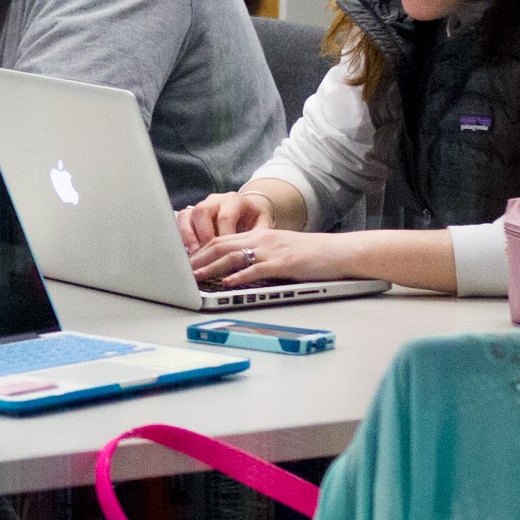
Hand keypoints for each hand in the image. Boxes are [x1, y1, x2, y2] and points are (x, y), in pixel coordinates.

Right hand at [177, 191, 273, 250]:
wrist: (248, 209)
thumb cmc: (254, 219)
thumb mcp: (263, 224)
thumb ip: (259, 235)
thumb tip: (254, 253)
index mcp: (234, 200)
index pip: (225, 217)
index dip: (224, 236)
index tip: (225, 253)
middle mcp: (215, 200)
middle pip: (202, 212)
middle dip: (203, 235)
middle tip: (207, 254)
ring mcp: (201, 205)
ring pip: (187, 215)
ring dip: (189, 236)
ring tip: (194, 255)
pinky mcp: (191, 213)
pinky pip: (180, 221)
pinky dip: (182, 236)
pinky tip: (188, 252)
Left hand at [188, 226, 345, 288]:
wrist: (338, 251)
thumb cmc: (310, 254)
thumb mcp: (279, 249)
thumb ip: (258, 256)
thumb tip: (234, 271)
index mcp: (258, 235)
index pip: (221, 239)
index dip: (200, 250)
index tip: (185, 261)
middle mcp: (261, 239)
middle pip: (221, 245)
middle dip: (198, 259)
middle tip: (181, 271)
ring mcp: (272, 251)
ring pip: (233, 256)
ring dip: (211, 268)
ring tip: (195, 278)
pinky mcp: (284, 264)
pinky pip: (257, 269)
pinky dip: (239, 277)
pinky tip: (227, 284)